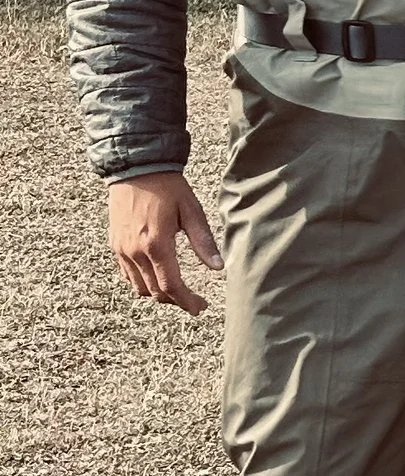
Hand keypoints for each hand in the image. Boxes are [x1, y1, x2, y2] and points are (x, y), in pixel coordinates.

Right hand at [108, 175, 222, 313]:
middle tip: (193, 300)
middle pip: (154, 292)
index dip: (187, 301)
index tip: (200, 307)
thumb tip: (217, 267)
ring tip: (177, 290)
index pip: (171, 286)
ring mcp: (122, 249)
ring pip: (138, 287)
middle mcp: (135, 251)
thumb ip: (203, 241)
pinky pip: (127, 274)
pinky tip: (156, 276)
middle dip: (175, 300)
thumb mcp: (191, 211)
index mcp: (156, 244)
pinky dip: (142, 282)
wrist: (136, 168)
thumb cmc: (168, 187)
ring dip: (158, 293)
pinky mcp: (115, 244)